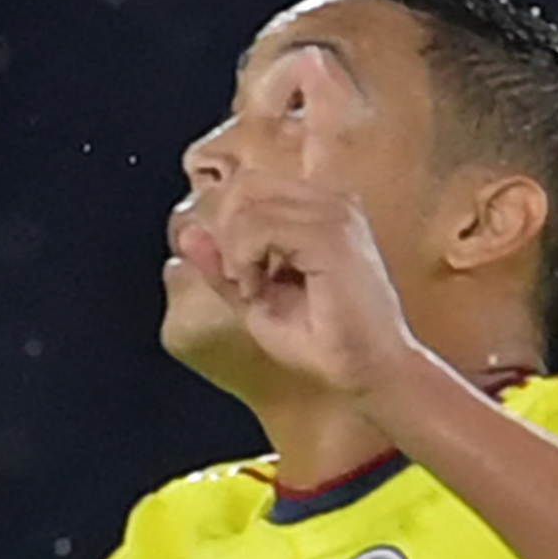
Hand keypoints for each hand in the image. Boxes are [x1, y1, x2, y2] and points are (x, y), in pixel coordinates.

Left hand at [174, 167, 421, 399]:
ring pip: (247, 203)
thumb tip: (186, 233)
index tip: (240, 276)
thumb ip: (223, 266)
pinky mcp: (332, 234)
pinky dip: (244, 258)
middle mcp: (333, 202)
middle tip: (240, 280)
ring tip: (252, 289)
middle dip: (226, 231)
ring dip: (234, 250)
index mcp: (321, 210)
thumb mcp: (257, 300)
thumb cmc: (325, 343)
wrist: (370, 373)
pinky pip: (259, 226)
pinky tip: (258, 290)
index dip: (229, 226)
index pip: (250, 186)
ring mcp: (335, 213)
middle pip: (245, 185)